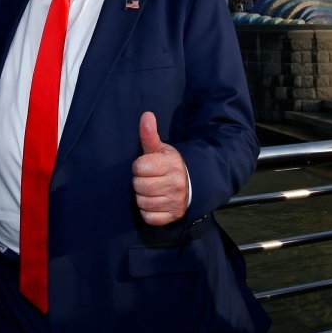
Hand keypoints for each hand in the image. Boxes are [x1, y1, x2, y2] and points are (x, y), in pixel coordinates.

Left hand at [132, 111, 188, 225]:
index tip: (147, 166)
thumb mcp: (160, 149)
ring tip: (152, 190)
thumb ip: (149, 134)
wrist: (191, 184)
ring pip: (142, 202)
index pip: (139, 167)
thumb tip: (146, 115)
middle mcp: (175, 184)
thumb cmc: (169, 165)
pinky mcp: (173, 216)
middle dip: (140, 182)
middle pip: (139, 186)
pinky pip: (148, 217)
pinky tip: (154, 202)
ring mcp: (175, 202)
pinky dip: (148, 211)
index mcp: (170, 165)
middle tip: (149, 179)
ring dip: (143, 197)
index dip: (139, 166)